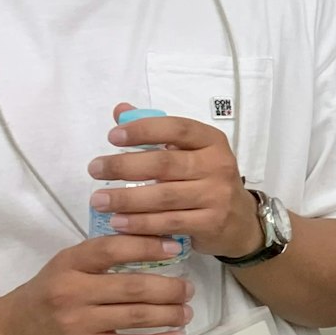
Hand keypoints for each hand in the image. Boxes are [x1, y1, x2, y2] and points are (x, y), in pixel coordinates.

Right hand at [0, 235, 193, 334]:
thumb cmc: (44, 296)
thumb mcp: (64, 267)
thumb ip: (100, 257)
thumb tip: (155, 245)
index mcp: (68, 263)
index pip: (113, 249)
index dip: (149, 246)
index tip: (176, 249)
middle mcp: (72, 291)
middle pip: (134, 286)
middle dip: (170, 288)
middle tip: (188, 289)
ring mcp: (78, 323)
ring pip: (137, 316)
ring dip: (171, 314)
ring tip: (186, 312)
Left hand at [86, 103, 259, 259]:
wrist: (240, 221)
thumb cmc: (207, 181)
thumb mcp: (190, 153)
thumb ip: (156, 133)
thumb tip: (121, 110)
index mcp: (212, 142)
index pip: (177, 128)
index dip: (144, 130)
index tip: (113, 136)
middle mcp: (218, 165)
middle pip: (165, 163)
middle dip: (124, 166)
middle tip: (95, 169)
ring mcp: (216, 195)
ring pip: (164, 196)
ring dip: (127, 199)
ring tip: (98, 200)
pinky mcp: (212, 223)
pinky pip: (169, 222)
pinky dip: (141, 223)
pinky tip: (118, 222)